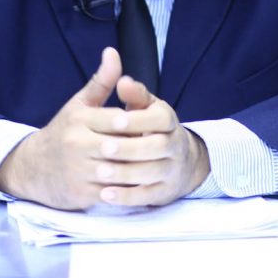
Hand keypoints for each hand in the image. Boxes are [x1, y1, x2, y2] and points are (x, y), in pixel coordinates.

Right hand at [0, 47, 209, 209]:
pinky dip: (128, 190)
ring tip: (158, 166)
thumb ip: (102, 81)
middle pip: (120, 146)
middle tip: (165, 147)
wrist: (33, 168)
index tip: (157, 126)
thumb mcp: (79, 104)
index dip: (139, 124)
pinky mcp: (80, 193)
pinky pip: (111, 192)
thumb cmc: (63, 132)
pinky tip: (143, 185)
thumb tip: (113, 52)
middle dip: (142, 147)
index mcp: (79, 119)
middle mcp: (76, 144)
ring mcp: (78, 170)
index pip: (118, 119)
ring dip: (139, 170)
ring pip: (118, 171)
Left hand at [95, 74, 210, 206]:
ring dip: (126, 174)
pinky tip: (105, 194)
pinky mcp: (165, 192)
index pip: (161, 118)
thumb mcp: (145, 107)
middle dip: (130, 147)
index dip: (139, 119)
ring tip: (100, 172)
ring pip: (153, 173)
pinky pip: (148, 196)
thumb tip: (123, 80)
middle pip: (158, 146)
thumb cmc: (149, 128)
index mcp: (168, 120)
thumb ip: (134, 94)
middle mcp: (175, 144)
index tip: (115, 120)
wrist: (177, 161)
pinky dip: (127, 197)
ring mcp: (172, 170)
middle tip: (104, 148)